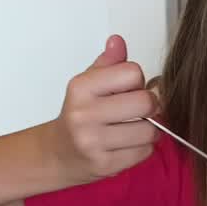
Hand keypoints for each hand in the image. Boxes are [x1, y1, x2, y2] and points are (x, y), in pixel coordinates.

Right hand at [46, 35, 159, 184]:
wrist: (57, 154)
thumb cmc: (79, 116)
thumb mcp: (88, 84)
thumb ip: (108, 63)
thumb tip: (118, 41)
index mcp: (81, 88)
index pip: (132, 72)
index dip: (137, 81)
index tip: (128, 90)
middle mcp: (84, 114)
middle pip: (146, 102)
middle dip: (149, 106)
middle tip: (138, 110)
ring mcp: (93, 142)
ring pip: (149, 131)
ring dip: (148, 130)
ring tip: (133, 129)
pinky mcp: (104, 165)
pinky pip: (144, 152)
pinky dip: (142, 148)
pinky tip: (126, 145)